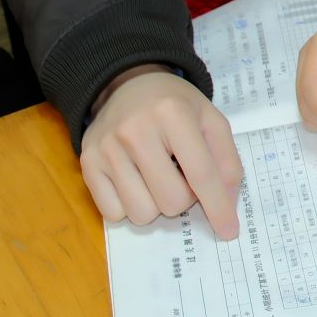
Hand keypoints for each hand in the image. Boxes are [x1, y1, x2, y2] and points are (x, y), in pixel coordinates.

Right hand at [80, 66, 243, 237]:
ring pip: (141, 213)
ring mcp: (107, 147)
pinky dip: (129, 206)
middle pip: (171, 201)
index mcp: (173, 113)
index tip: (229, 231)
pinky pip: (114, 213)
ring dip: (156, 204)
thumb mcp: (210, 120)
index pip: (201, 174)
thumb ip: (226, 160)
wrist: (128, 85)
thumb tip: (227, 203)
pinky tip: (134, 180)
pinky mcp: (87, 162)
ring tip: (156, 176)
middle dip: (184, 199)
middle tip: (180, 176)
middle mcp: (135, 130)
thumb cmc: (175, 106)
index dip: (218, 207)